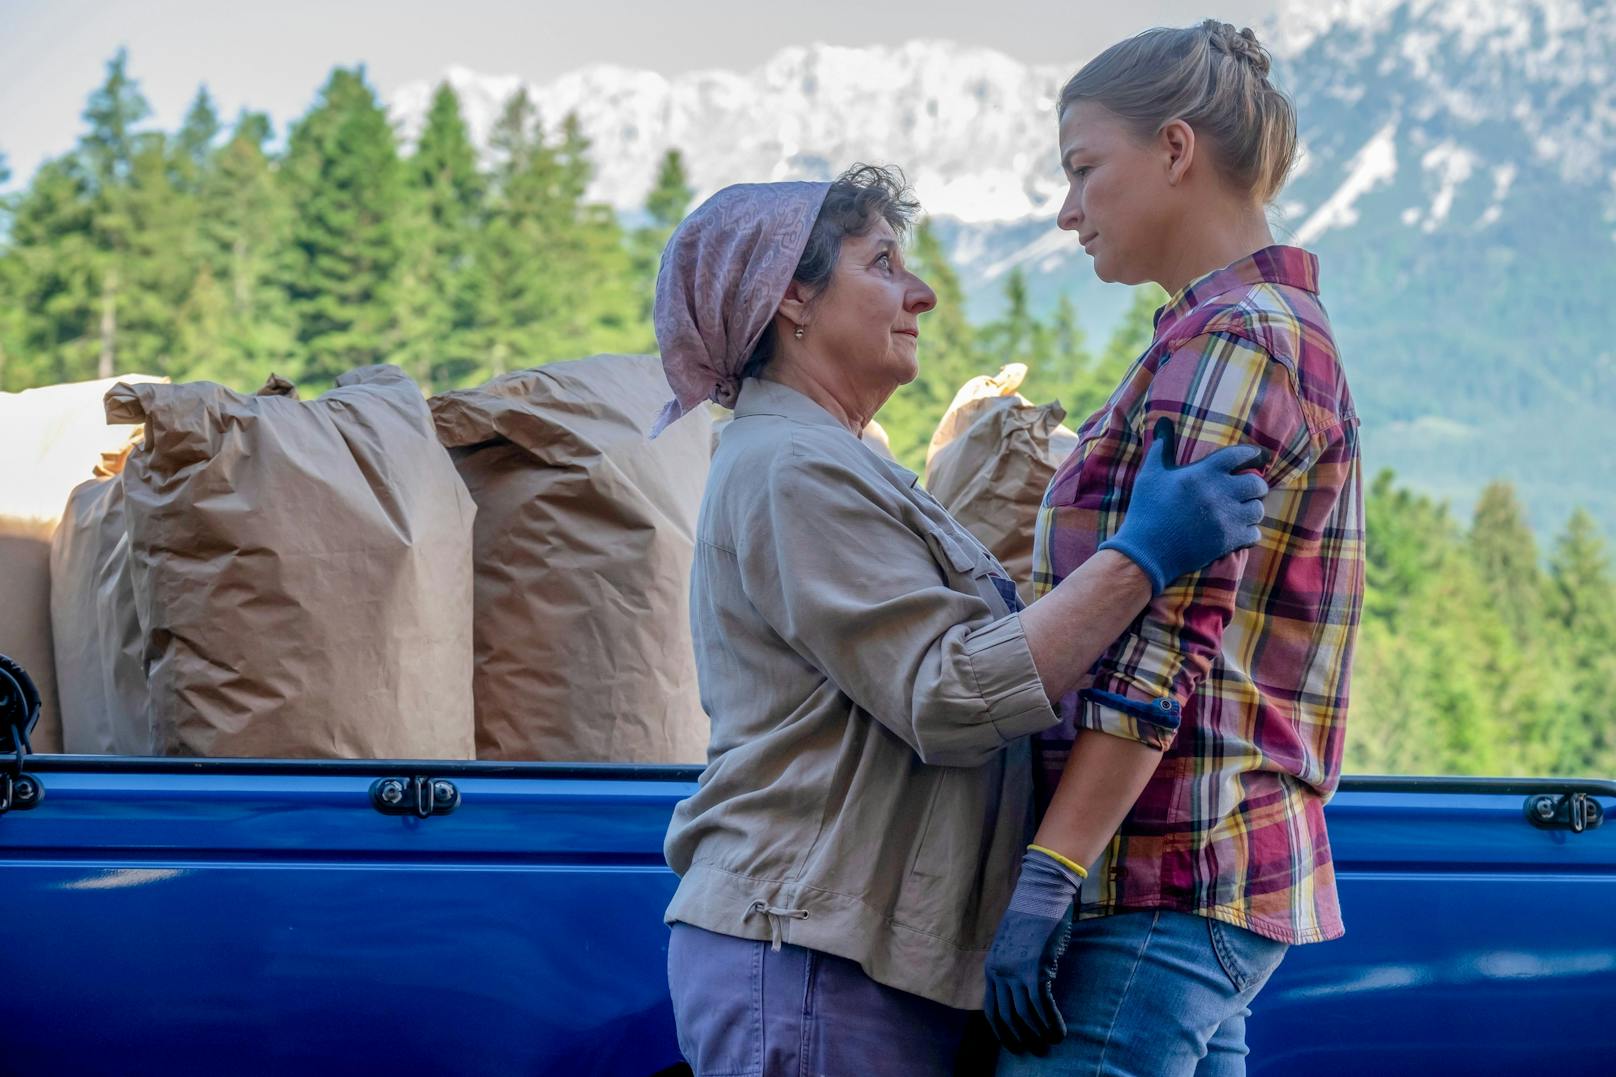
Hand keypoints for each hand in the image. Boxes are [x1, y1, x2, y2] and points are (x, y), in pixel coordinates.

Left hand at [983, 849, 1083, 1054]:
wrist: (1042, 892)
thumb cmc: (1032, 917)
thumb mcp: (1014, 946)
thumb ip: (1014, 970)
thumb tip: (1025, 998)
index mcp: (992, 968)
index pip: (992, 1011)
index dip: (1004, 1033)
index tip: (1015, 1046)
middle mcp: (999, 972)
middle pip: (1008, 1017)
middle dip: (1022, 1039)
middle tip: (1037, 1051)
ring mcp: (1016, 971)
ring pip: (1026, 1016)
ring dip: (1040, 1034)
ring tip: (1052, 1044)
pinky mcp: (1035, 969)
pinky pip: (1043, 1006)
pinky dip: (1052, 1023)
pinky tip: (1061, 1032)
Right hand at [1099, 418, 1269, 593]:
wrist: (1146, 550)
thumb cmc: (1147, 509)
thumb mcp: (1151, 474)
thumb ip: (1162, 446)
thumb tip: (1163, 421)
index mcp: (1204, 472)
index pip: (1241, 455)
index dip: (1252, 455)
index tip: (1257, 458)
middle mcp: (1220, 492)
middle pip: (1257, 484)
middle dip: (1254, 486)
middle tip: (1246, 490)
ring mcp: (1227, 518)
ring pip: (1258, 510)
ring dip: (1252, 509)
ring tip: (1242, 511)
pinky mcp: (1228, 540)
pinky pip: (1255, 533)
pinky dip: (1249, 532)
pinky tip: (1238, 531)